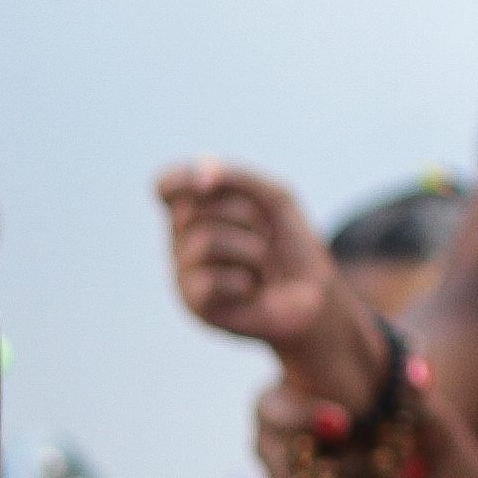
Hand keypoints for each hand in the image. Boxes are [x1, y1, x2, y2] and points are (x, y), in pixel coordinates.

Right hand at [154, 164, 377, 409]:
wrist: (312, 295)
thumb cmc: (289, 246)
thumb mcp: (273, 199)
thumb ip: (238, 179)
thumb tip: (202, 173)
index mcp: (197, 211)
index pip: (166, 185)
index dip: (181, 179)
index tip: (210, 182)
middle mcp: (182, 240)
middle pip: (192, 208)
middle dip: (242, 216)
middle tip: (261, 237)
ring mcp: (184, 272)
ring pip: (205, 242)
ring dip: (250, 251)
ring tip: (260, 267)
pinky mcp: (194, 304)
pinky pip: (211, 280)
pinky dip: (244, 281)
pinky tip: (250, 290)